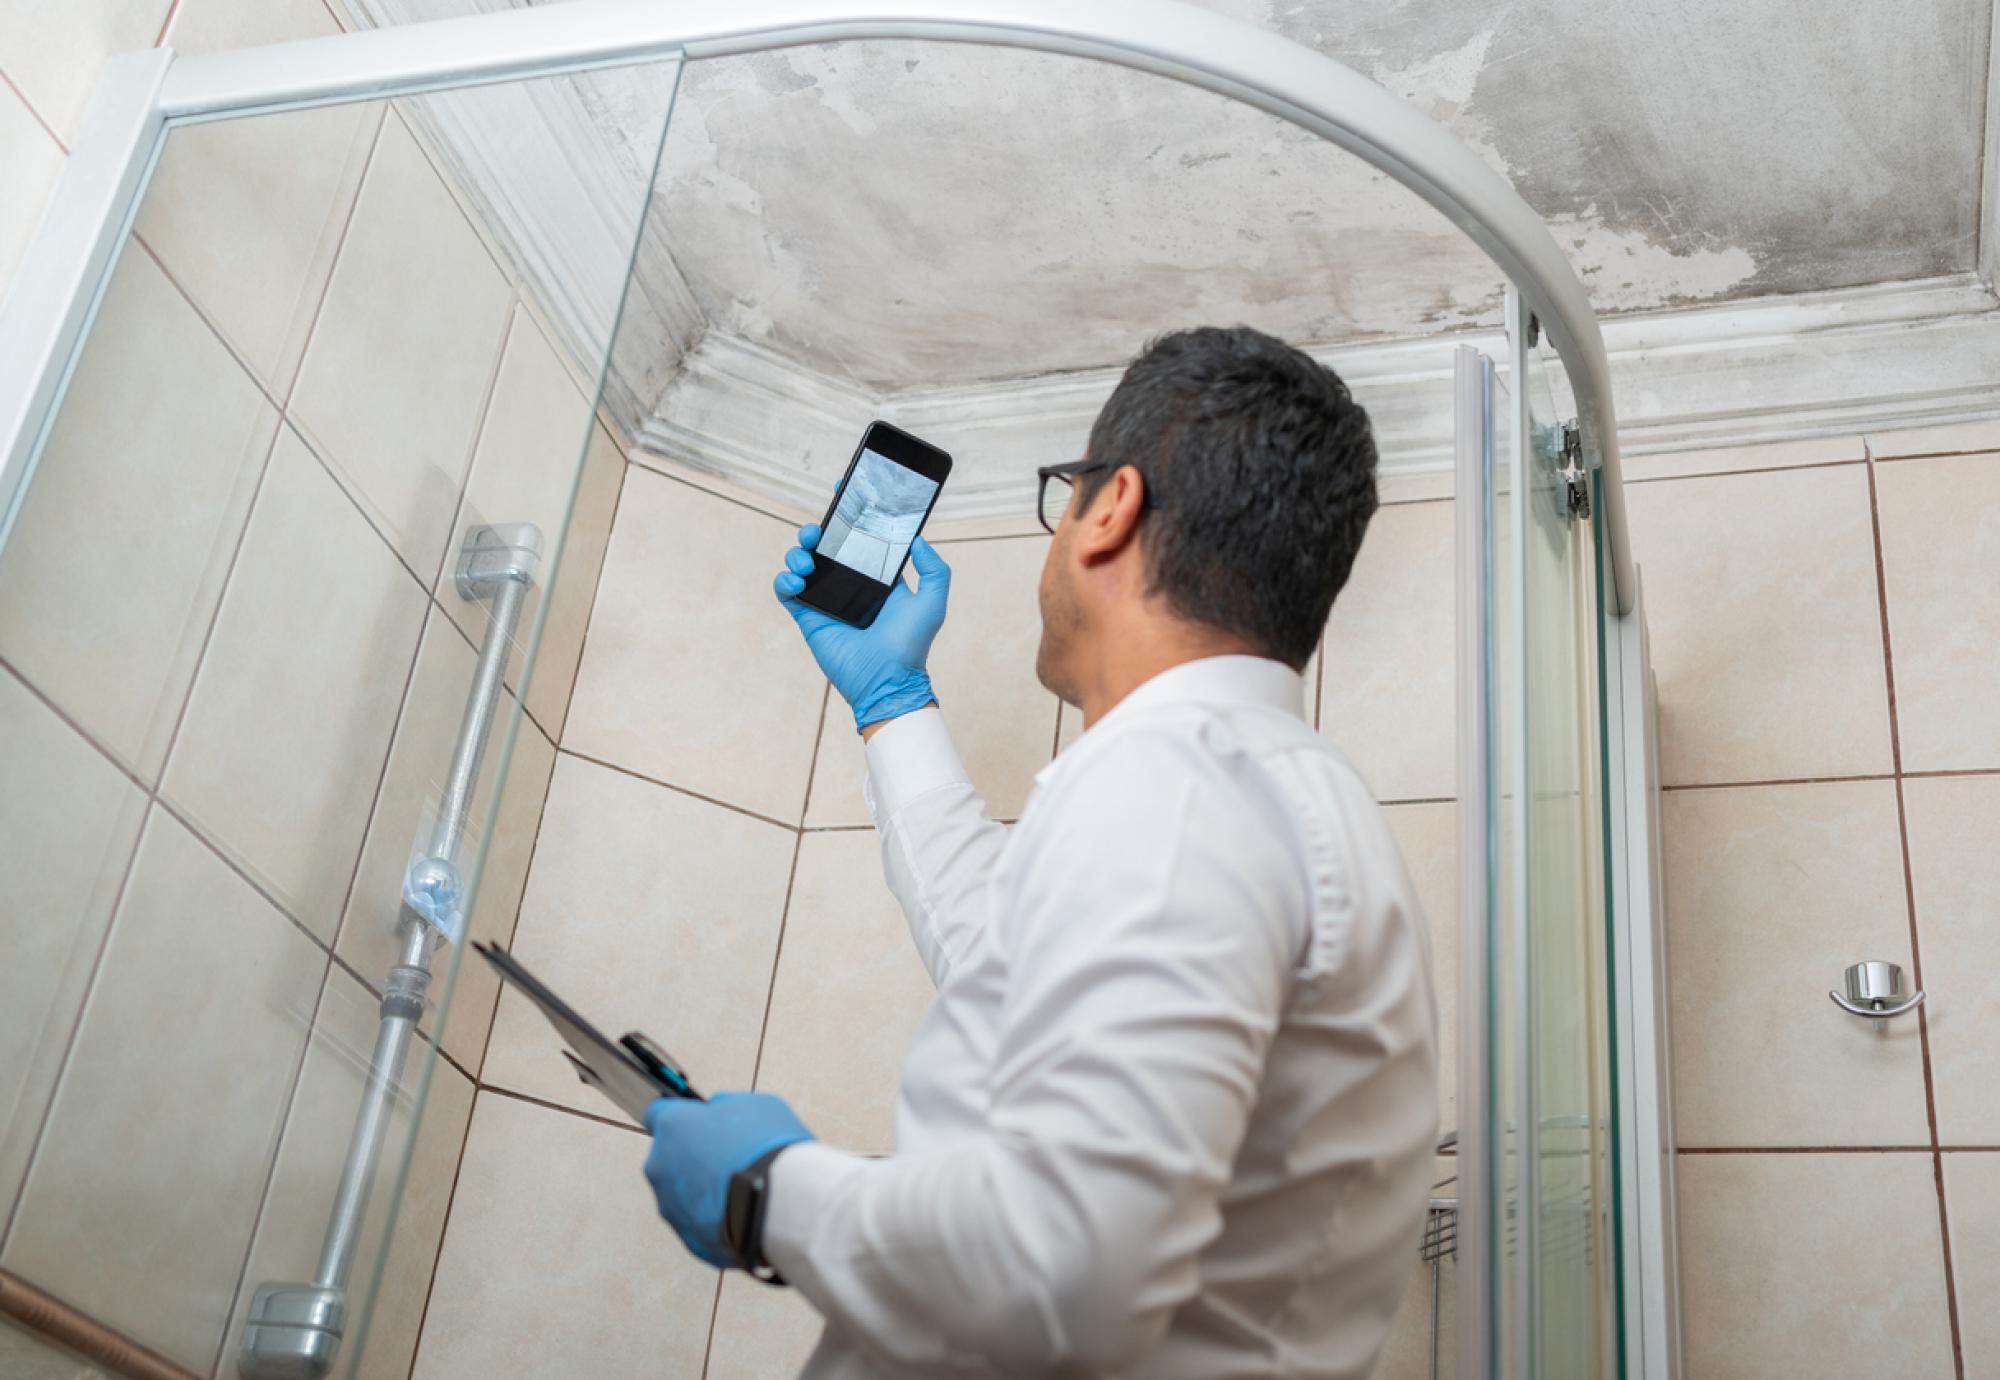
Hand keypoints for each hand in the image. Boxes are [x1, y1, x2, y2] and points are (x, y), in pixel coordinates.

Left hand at [644, 1091, 814, 1267]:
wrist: (782, 1205)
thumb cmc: (768, 1146)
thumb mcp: (752, 1105)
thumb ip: (725, 1106)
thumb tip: (717, 1110)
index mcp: (672, 1127)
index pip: (657, 1112)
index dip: (682, 1116)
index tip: (697, 1120)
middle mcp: (660, 1167)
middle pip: (671, 1157)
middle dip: (696, 1156)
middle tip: (732, 1157)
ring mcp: (672, 1208)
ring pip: (684, 1194)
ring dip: (706, 1190)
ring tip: (746, 1189)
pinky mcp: (689, 1240)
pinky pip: (701, 1223)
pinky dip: (718, 1218)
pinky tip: (747, 1212)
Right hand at [774, 524, 950, 730]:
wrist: (886, 680)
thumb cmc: (910, 645)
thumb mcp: (933, 602)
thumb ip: (935, 569)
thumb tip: (917, 539)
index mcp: (876, 577)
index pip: (859, 538)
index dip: (848, 515)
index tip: (842, 491)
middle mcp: (850, 585)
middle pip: (824, 545)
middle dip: (815, 531)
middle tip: (818, 532)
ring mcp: (827, 600)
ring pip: (802, 563)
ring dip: (797, 554)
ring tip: (808, 563)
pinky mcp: (808, 617)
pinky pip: (786, 591)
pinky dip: (784, 580)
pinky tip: (796, 582)